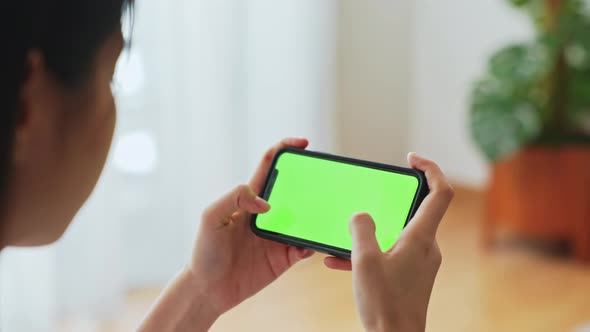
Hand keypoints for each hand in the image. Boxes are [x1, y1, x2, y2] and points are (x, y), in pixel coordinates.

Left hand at [188, 138, 314, 315]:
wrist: (208, 290)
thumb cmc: (205, 251)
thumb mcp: (210, 217)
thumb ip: (234, 199)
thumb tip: (266, 203)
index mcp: (249, 198)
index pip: (270, 165)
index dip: (285, 149)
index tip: (303, 144)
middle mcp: (268, 214)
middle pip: (295, 189)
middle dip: (312, 181)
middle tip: (327, 179)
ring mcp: (278, 235)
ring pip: (306, 218)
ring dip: (318, 214)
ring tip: (329, 211)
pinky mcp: (285, 258)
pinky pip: (306, 246)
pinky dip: (313, 243)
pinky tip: (313, 242)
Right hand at [324, 153, 453, 331]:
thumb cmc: (384, 304)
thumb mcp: (364, 261)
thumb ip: (361, 229)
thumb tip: (361, 215)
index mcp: (421, 238)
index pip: (439, 192)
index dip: (429, 168)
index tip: (410, 158)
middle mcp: (426, 247)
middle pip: (416, 210)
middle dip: (390, 202)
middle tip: (370, 197)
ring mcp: (420, 263)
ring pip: (397, 234)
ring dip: (370, 233)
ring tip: (342, 242)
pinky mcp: (410, 276)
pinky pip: (390, 254)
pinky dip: (369, 253)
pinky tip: (339, 263)